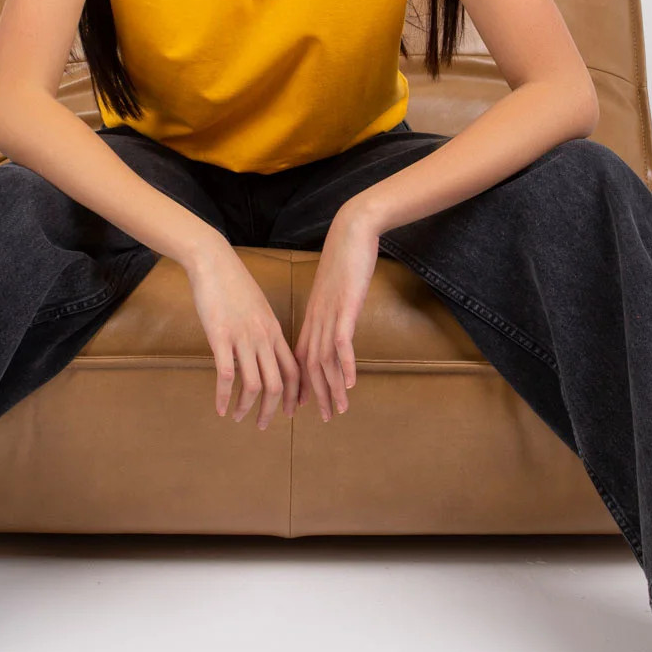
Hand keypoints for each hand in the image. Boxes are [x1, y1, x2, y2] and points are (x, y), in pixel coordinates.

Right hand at [185, 234, 301, 430]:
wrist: (214, 262)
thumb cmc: (233, 283)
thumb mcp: (258, 308)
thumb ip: (263, 330)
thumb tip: (263, 350)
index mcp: (275, 331)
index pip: (294, 370)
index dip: (295, 395)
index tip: (291, 412)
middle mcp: (264, 338)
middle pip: (278, 383)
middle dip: (273, 409)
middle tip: (262, 425)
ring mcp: (243, 338)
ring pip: (254, 384)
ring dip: (248, 407)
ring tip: (239, 418)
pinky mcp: (221, 337)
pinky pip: (227, 375)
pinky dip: (224, 397)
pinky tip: (220, 408)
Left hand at [290, 204, 380, 422]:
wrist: (350, 232)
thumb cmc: (344, 261)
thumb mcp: (333, 292)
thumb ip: (331, 312)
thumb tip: (333, 330)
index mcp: (311, 318)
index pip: (300, 359)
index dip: (300, 385)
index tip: (299, 407)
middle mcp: (316, 321)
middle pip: (310, 366)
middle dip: (316, 396)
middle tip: (324, 419)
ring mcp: (329, 315)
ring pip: (324, 360)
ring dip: (332, 389)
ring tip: (338, 411)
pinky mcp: (344, 308)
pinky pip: (341, 342)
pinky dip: (346, 365)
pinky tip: (351, 384)